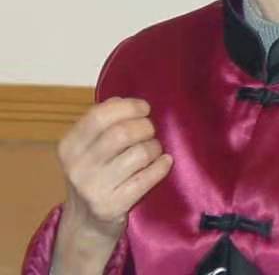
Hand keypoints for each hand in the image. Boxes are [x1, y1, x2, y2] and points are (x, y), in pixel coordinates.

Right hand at [51, 97, 172, 272]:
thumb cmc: (95, 175)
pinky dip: (161, 166)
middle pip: (122, 133)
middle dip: (145, 127)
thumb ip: (102, 124)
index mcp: (69, 146)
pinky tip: (164, 163)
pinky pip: (146, 178)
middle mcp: (77, 167)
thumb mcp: (88, 148)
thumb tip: (124, 100)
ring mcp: (93, 188)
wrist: (86, 223)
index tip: (145, 108)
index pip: (100, 115)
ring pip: (138, 154)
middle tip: (150, 131)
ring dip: (154, 148)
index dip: (129, 107)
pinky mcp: (112, 206)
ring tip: (154, 150)